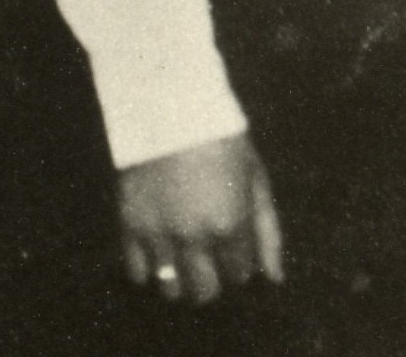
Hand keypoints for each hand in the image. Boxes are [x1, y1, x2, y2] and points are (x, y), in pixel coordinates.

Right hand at [117, 133, 280, 304]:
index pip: (240, 274)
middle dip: (213, 280)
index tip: (237, 246)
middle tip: (212, 256)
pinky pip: (138, 275)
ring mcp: (159, 237)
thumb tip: (275, 279)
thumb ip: (268, 232)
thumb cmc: (225, 142)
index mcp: (231, 224)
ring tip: (186, 252)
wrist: (174, 112)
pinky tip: (162, 247)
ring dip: (181, 279)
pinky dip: (150, 269)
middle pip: (204, 293)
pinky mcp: (130, 230)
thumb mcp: (256, 180)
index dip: (240, 262)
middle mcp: (194, 238)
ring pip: (170, 291)